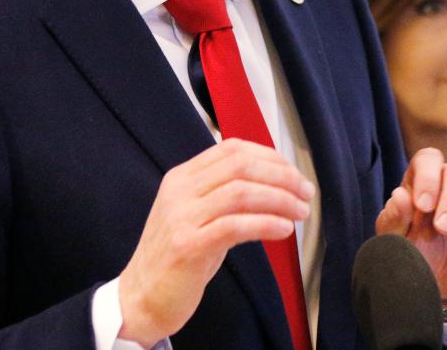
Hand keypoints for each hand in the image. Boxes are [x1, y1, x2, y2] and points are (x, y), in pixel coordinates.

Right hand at [117, 138, 313, 346]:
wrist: (141, 296)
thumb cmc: (177, 256)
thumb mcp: (197, 214)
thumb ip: (225, 194)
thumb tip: (275, 183)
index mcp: (183, 176)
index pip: (232, 149)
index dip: (270, 157)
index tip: (293, 173)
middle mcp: (180, 190)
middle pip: (240, 166)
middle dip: (281, 176)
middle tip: (305, 191)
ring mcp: (182, 217)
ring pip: (241, 192)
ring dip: (280, 199)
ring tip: (301, 211)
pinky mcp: (188, 246)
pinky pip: (235, 226)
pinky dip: (266, 224)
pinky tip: (284, 229)